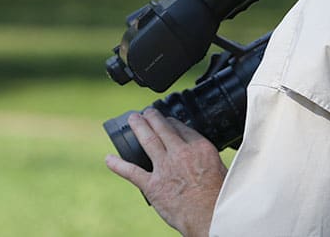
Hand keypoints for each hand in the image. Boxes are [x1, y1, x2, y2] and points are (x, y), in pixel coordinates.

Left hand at [106, 108, 226, 236]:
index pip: (182, 128)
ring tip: (132, 119)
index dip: (172, 122)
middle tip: (147, 112)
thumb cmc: (219, 198)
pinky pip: (131, 171)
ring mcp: (164, 167)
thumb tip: (204, 158)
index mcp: (199, 148)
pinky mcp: (152, 185)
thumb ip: (208, 159)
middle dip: (153, 117)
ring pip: (147, 140)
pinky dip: (117, 164)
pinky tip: (108, 159)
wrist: (209, 217)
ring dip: (138, 127)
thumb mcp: (221, 169)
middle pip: (163, 128)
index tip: (168, 120)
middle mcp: (180, 153)